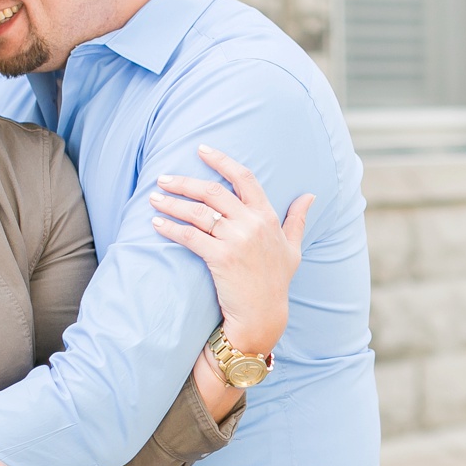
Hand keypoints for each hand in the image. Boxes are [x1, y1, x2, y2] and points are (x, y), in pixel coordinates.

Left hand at [149, 144, 311, 357]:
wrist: (263, 315)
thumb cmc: (276, 282)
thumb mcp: (293, 248)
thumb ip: (298, 219)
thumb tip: (310, 196)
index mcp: (268, 217)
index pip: (244, 178)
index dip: (222, 160)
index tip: (201, 150)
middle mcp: (252, 223)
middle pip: (213, 190)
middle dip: (184, 182)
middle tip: (163, 178)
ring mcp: (236, 240)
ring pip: (198, 212)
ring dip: (172, 203)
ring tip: (154, 198)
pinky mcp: (220, 258)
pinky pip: (190, 236)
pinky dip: (171, 228)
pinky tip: (157, 224)